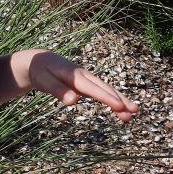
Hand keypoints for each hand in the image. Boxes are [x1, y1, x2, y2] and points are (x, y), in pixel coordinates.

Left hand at [21, 50, 139, 121]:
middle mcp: (83, 75)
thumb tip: (72, 101)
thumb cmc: (40, 71)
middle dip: (119, 99)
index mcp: (73, 74)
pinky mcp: (86, 83)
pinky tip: (121, 109)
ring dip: (120, 100)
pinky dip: (112, 99)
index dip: (105, 97)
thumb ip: (57, 90)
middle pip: (103, 88)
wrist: (38, 61)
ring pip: (105, 89)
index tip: (119, 106)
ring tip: (133, 113)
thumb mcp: (43, 80)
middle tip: (134, 111)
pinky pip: (101, 91)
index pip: (91, 88)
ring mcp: (86, 78)